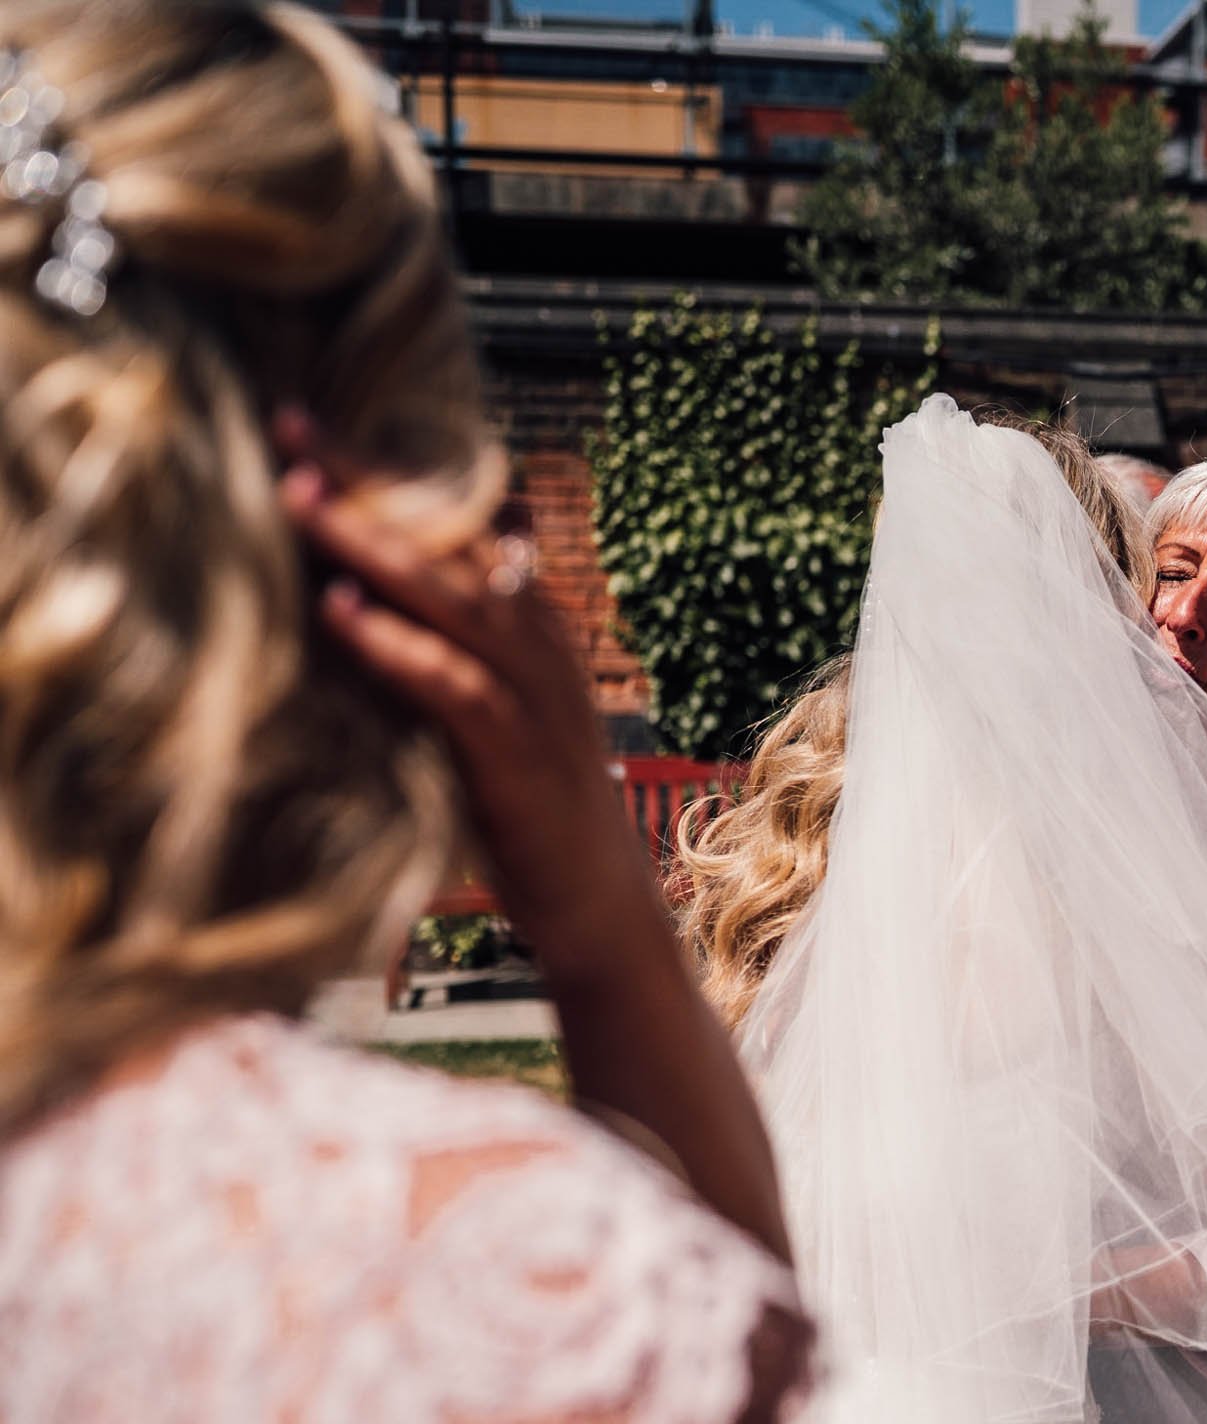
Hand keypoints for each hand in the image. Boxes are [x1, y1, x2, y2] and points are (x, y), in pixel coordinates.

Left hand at [276, 417, 659, 979]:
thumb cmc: (528, 808)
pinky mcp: (520, 752)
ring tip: (302, 501)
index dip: (386, 472)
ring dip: (376, 546)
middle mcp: (540, 643)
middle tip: (290, 429)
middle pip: (454, 541)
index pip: (457, 526)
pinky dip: (399, 644)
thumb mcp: (489, 711)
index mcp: (532, 624)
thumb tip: (364, 597)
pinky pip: (456, 683)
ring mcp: (537, 694)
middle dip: (372, 482)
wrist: (597, 901)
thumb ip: (446, 651)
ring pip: (456, 598)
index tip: (306, 421)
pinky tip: (343, 614)